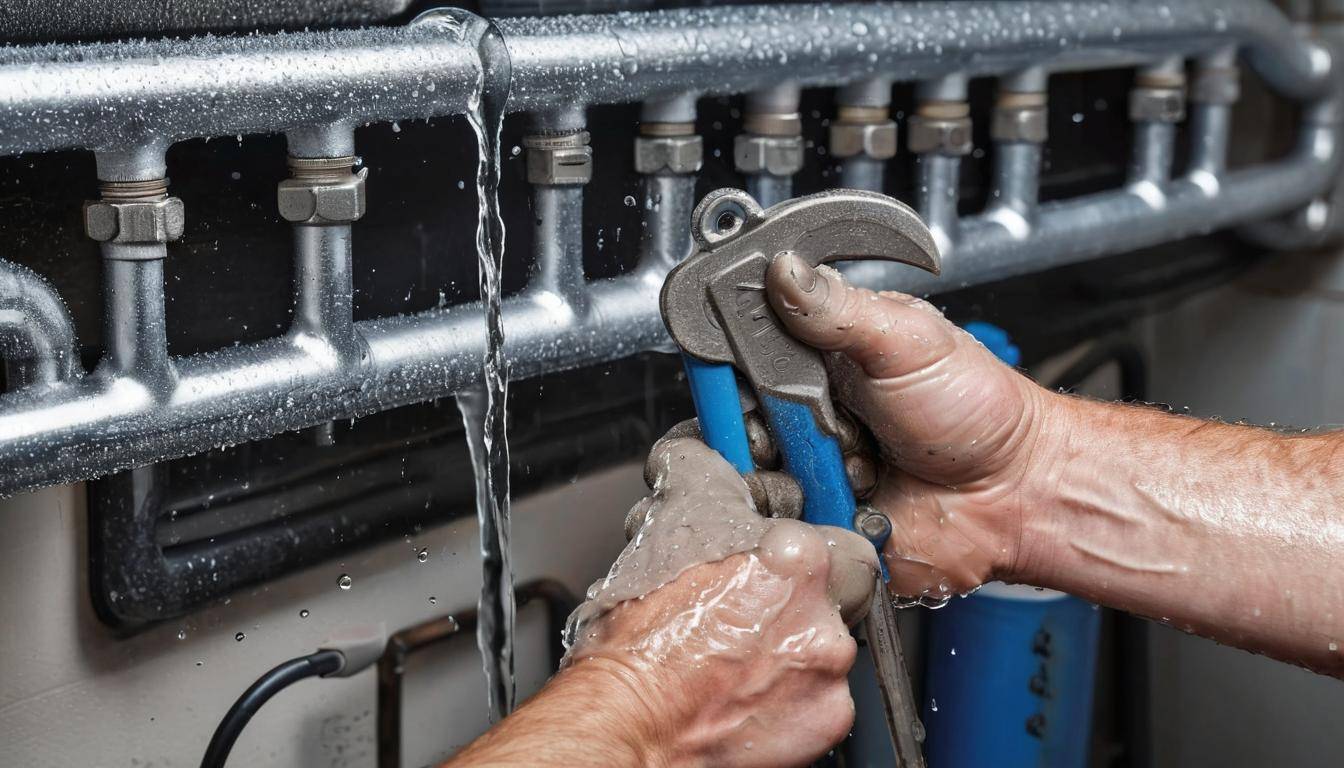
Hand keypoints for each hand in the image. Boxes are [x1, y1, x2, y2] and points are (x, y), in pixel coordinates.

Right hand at [565, 437, 878, 767]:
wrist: (627, 724)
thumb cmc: (642, 642)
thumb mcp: (666, 527)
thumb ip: (701, 475)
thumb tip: (698, 452)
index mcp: (799, 559)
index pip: (837, 533)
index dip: (801, 546)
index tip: (779, 556)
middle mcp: (824, 616)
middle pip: (837, 592)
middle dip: (795, 598)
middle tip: (748, 608)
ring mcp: (829, 674)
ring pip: (827, 645)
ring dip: (790, 646)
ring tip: (736, 653)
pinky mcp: (827, 724)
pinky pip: (822, 699)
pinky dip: (791, 696)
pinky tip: (745, 690)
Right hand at [764, 252, 1058, 602]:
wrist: (1012, 492)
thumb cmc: (974, 411)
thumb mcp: (905, 339)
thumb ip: (836, 307)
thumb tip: (782, 267)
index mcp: (814, 361)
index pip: (739, 360)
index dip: (734, 372)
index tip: (756, 381)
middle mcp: (803, 417)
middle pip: (736, 423)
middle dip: (772, 429)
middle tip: (820, 425)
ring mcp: (809, 470)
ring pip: (754, 478)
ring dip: (800, 472)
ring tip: (853, 462)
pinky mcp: (819, 521)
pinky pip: (783, 525)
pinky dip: (812, 515)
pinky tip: (852, 499)